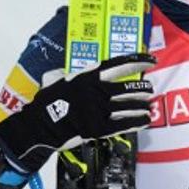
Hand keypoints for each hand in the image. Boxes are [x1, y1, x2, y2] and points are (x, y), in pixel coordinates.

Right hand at [0, 54, 155, 173]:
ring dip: (142, 106)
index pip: (119, 65)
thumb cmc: (46, 102)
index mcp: (87, 76)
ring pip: (130, 106)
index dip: (137, 62)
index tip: (150, 60)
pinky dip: (138, 121)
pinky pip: (125, 123)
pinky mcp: (99, 128)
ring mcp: (99, 110)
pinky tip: (146, 120)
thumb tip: (73, 71)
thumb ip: (69, 74)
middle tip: (149, 89)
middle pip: (128, 88)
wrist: (38, 126)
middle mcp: (96, 91)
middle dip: (143, 89)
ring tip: (149, 105)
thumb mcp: (56, 79)